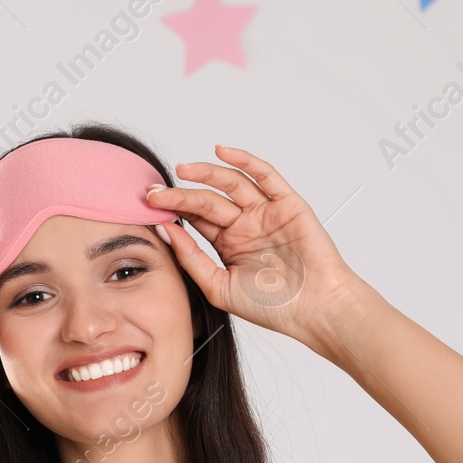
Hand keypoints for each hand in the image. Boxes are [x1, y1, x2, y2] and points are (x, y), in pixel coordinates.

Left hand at [147, 145, 371, 343]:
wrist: (315, 309)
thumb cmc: (272, 306)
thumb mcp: (218, 287)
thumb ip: (191, 258)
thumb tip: (164, 231)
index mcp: (229, 244)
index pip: (196, 220)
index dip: (172, 211)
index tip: (147, 206)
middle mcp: (246, 225)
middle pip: (207, 201)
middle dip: (180, 195)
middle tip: (154, 193)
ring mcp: (266, 212)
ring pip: (231, 184)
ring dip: (206, 173)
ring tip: (181, 170)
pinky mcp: (287, 204)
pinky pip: (264, 176)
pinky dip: (244, 160)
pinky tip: (221, 153)